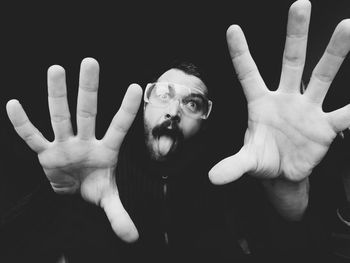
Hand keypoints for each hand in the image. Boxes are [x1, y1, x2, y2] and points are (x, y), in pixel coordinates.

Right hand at [6, 58, 141, 241]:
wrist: (72, 191)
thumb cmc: (93, 187)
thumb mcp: (108, 199)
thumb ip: (120, 215)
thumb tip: (135, 238)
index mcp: (106, 150)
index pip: (119, 127)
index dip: (126, 109)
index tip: (137, 87)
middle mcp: (85, 142)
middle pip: (87, 111)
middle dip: (88, 89)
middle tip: (90, 62)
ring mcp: (64, 145)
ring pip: (60, 116)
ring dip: (57, 95)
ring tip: (56, 69)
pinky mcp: (46, 153)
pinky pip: (33, 137)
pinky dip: (23, 124)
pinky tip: (14, 104)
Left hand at [209, 0, 349, 184]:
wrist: (283, 173)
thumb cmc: (262, 159)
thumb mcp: (246, 161)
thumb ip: (232, 165)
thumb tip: (212, 178)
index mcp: (259, 103)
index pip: (248, 73)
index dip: (240, 53)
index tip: (231, 29)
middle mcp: (285, 98)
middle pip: (291, 61)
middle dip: (295, 34)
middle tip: (300, 4)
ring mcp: (307, 109)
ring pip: (322, 76)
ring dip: (335, 54)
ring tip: (347, 27)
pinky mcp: (325, 126)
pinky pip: (345, 113)